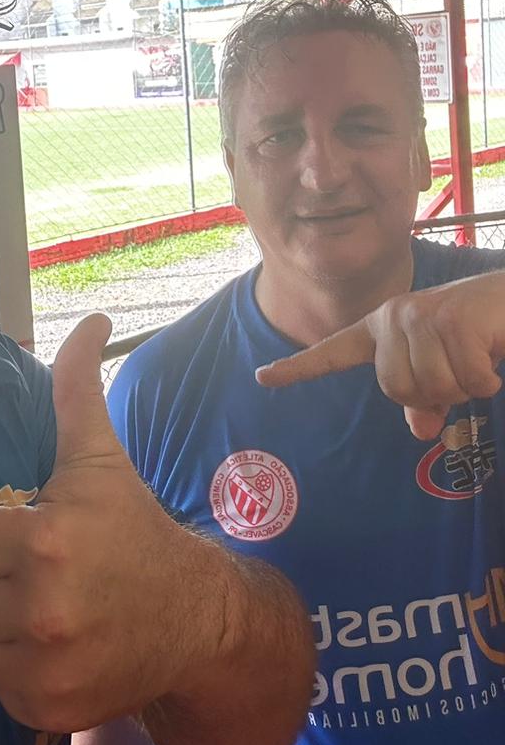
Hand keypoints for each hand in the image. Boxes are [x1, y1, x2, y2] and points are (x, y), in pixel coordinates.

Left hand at [0, 313, 226, 733]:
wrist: (195, 617)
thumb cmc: (136, 528)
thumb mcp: (101, 458)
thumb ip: (78, 388)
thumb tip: (92, 319)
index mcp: (46, 539)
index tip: (15, 529)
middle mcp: (43, 608)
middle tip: (23, 567)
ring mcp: (45, 666)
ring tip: (32, 602)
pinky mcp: (46, 709)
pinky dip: (10, 664)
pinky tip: (47, 641)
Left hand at [255, 272, 504, 439]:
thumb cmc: (474, 335)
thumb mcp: (443, 369)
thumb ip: (424, 398)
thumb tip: (421, 429)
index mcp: (382, 328)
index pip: (333, 352)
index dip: (298, 368)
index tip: (262, 377)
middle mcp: (394, 317)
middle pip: (398, 390)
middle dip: (436, 393)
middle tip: (459, 365)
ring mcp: (420, 315)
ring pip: (433, 389)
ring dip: (465, 385)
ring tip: (474, 356)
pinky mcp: (452, 321)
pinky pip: (466, 381)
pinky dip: (485, 380)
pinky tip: (490, 353)